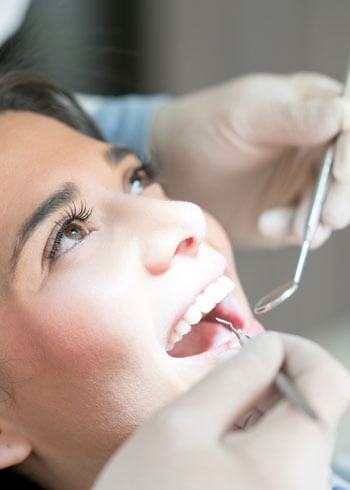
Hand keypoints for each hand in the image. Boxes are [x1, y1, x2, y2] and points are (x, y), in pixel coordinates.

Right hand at [93, 333, 349, 489]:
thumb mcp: (180, 426)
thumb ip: (233, 377)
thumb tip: (267, 346)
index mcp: (289, 464)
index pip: (329, 381)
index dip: (297, 349)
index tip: (259, 347)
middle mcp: (308, 487)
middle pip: (311, 406)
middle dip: (270, 380)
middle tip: (221, 381)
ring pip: (296, 431)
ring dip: (259, 409)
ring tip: (211, 419)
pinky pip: (285, 458)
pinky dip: (256, 437)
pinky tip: (218, 447)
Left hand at [151, 73, 349, 246]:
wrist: (172, 167)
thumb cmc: (204, 127)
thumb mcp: (245, 116)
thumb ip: (294, 118)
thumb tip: (344, 114)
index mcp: (314, 110)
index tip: (338, 171)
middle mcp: (317, 148)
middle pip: (349, 174)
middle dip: (341, 196)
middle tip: (326, 216)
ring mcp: (304, 183)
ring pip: (334, 205)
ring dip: (317, 220)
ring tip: (284, 225)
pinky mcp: (288, 212)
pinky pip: (306, 228)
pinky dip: (294, 232)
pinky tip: (265, 224)